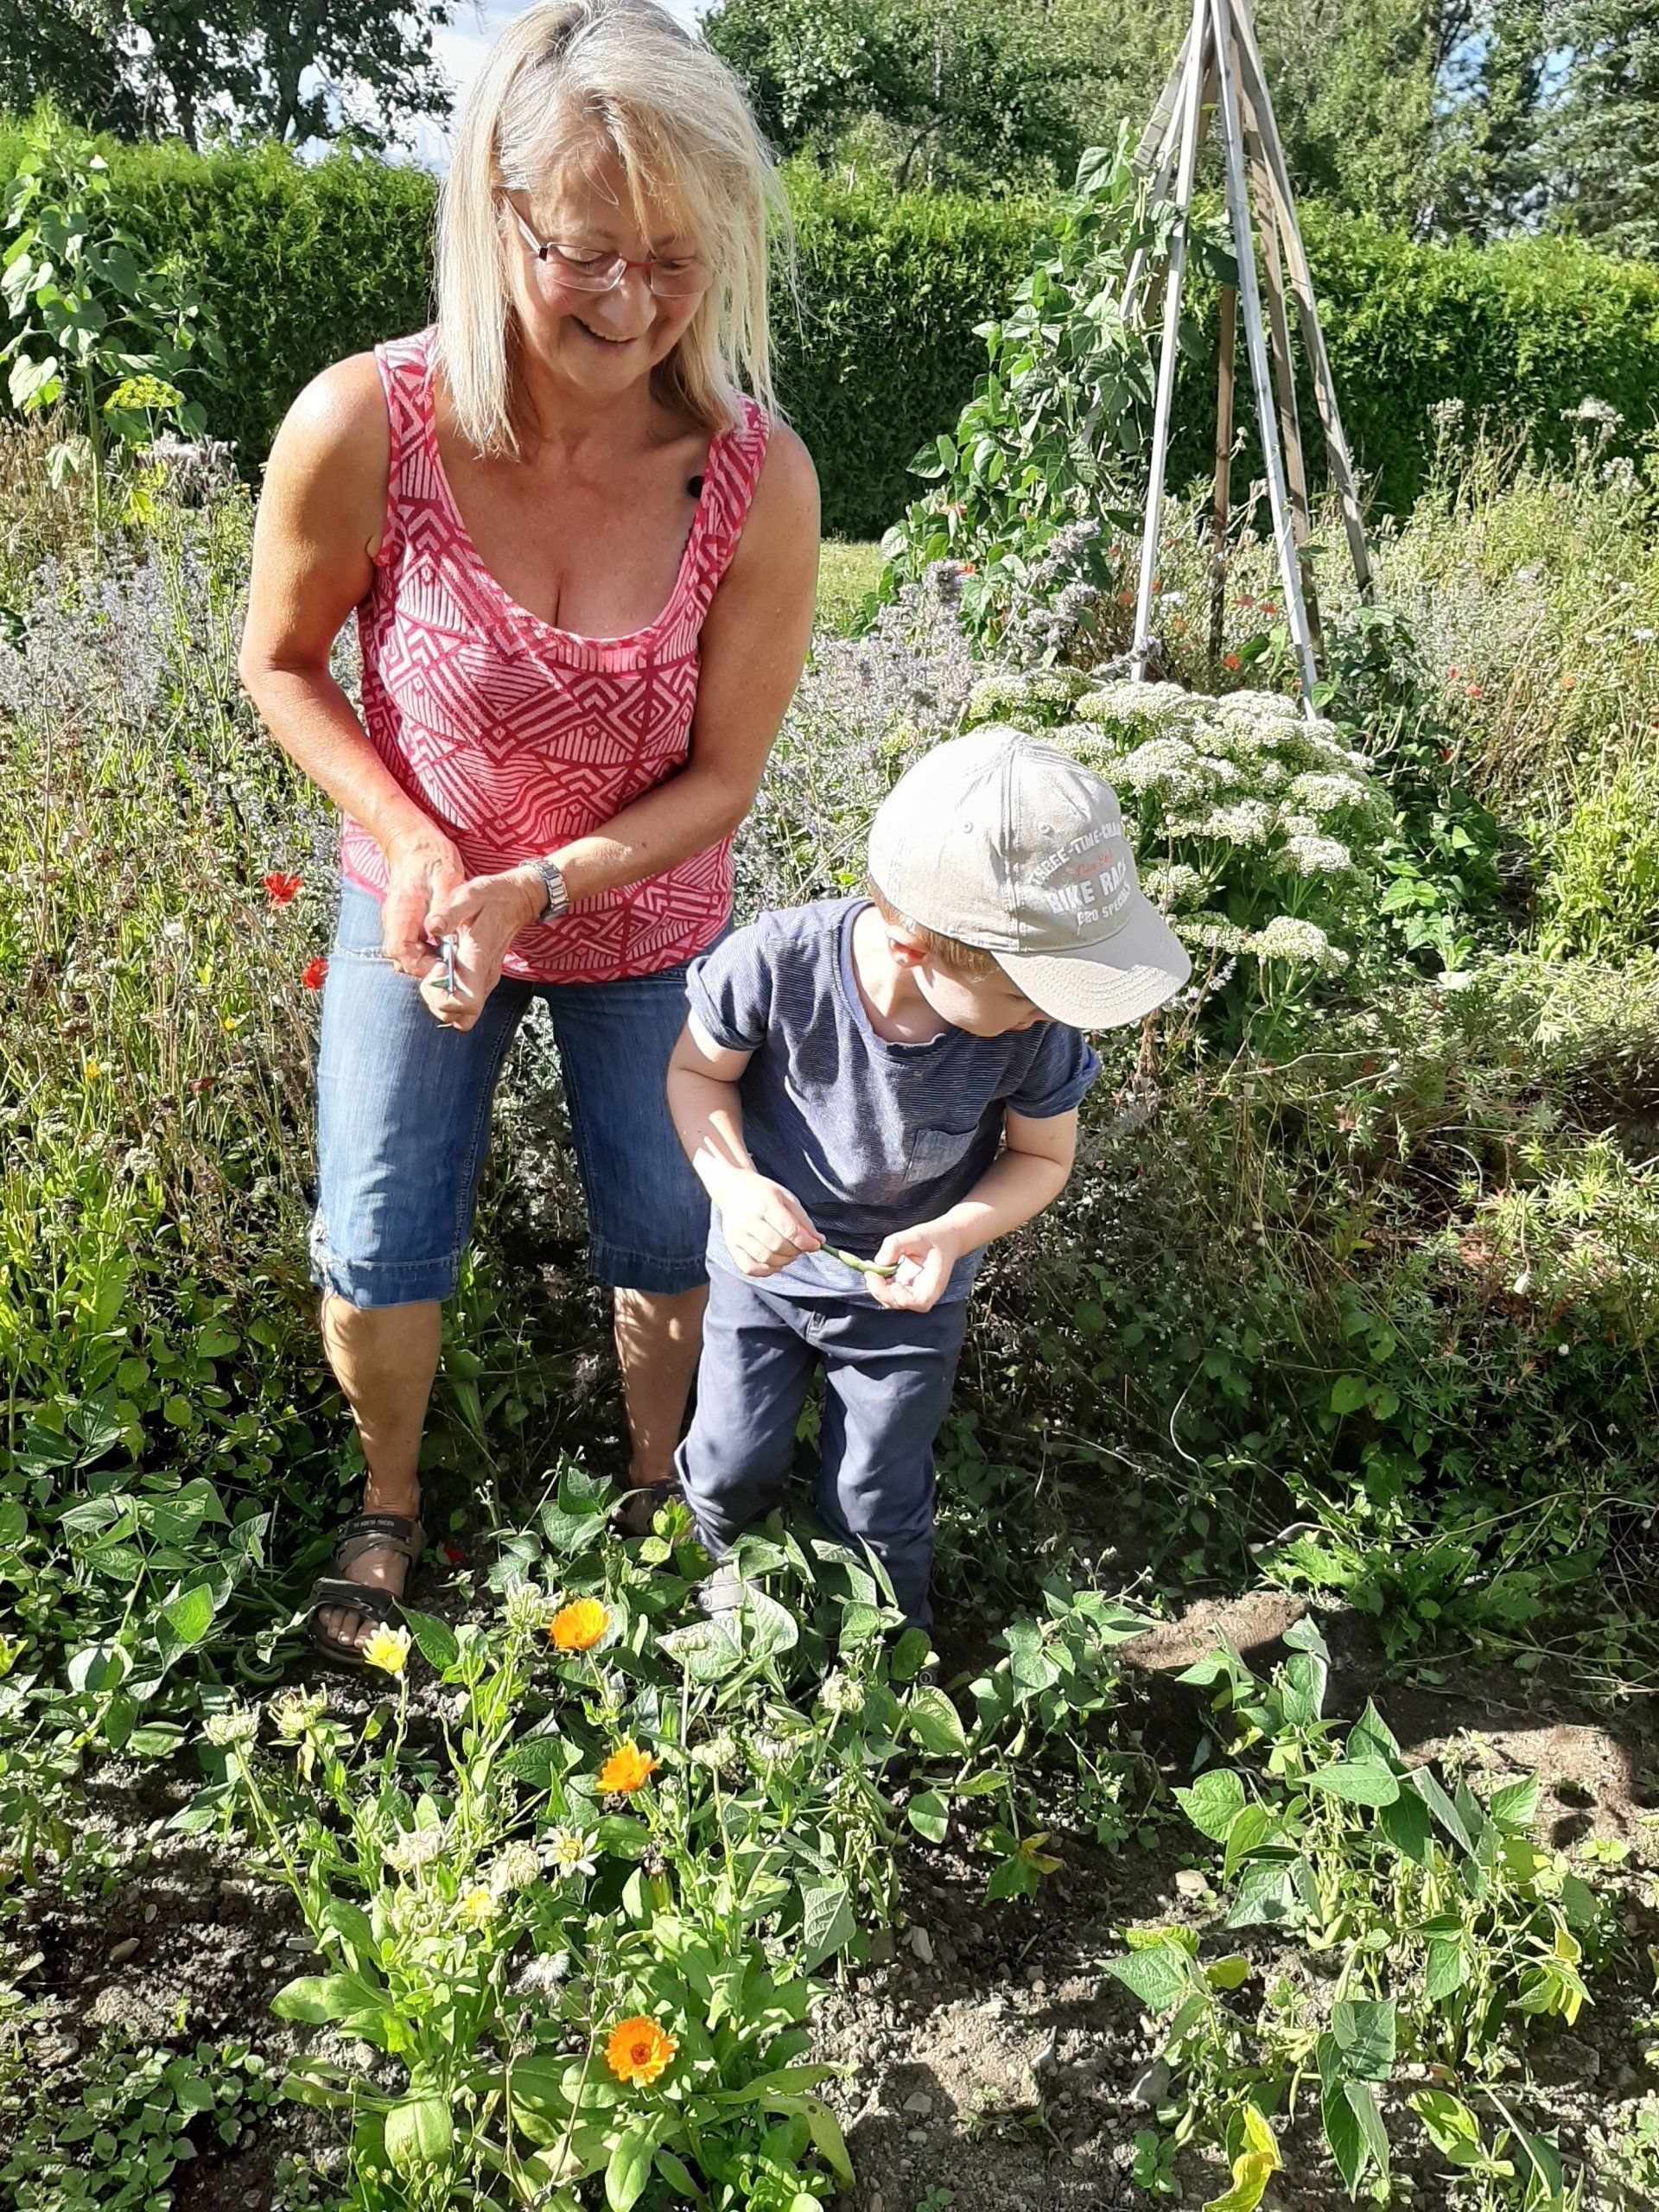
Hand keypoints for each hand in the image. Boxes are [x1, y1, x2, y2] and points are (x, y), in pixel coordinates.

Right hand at [380, 825, 465, 979]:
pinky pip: (412, 945)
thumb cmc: (432, 857)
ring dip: (427, 960)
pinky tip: (447, 945)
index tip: (444, 966)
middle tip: (452, 964)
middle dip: (425, 967)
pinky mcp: (404, 923)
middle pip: (402, 959)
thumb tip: (438, 931)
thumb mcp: (446, 877)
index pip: (400, 951)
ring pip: (407, 955)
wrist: (415, 843)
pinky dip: (428, 951)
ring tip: (451, 955)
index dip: (420, 965)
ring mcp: (397, 923)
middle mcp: (394, 921)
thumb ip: (442, 905)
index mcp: (401, 912)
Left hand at [417, 867, 543, 1031]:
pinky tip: (444, 970)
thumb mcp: (469, 895)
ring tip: (437, 971)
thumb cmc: (492, 897)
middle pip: (459, 1016)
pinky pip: (463, 1005)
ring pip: (461, 1015)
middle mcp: (485, 977)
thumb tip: (432, 927)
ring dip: (441, 1000)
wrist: (517, 900)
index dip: (442, 995)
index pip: (465, 1003)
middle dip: (436, 1000)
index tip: (436, 969)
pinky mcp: (483, 982)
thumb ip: (449, 912)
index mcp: (479, 958)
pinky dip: (448, 996)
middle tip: (432, 970)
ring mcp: (485, 982)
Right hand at [716, 1170, 821, 1276]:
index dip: (806, 1242)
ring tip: (789, 1254)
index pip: (789, 1230)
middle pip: (778, 1246)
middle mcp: (749, 1220)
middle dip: (796, 1251)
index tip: (816, 1245)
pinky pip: (749, 1268)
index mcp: (766, 1204)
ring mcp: (737, 1235)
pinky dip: (766, 1270)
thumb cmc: (764, 1194)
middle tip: (800, 1248)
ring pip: (765, 1258)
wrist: (733, 1189)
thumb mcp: (786, 1197)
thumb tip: (818, 1241)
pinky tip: (774, 1262)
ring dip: (784, 1261)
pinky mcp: (731, 1246)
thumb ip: (803, 1220)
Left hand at [867, 1220, 961, 1312]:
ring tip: (872, 1271)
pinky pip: (889, 1293)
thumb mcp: (915, 1235)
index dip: (902, 1297)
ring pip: (891, 1300)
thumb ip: (895, 1245)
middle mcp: (924, 1294)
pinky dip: (880, 1284)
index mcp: (933, 1285)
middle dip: (882, 1291)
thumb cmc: (934, 1237)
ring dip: (878, 1288)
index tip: (892, 1283)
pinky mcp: (905, 1288)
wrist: (945, 1238)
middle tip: (870, 1272)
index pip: (918, 1302)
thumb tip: (878, 1262)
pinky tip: (875, 1271)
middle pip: (899, 1303)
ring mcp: (913, 1293)